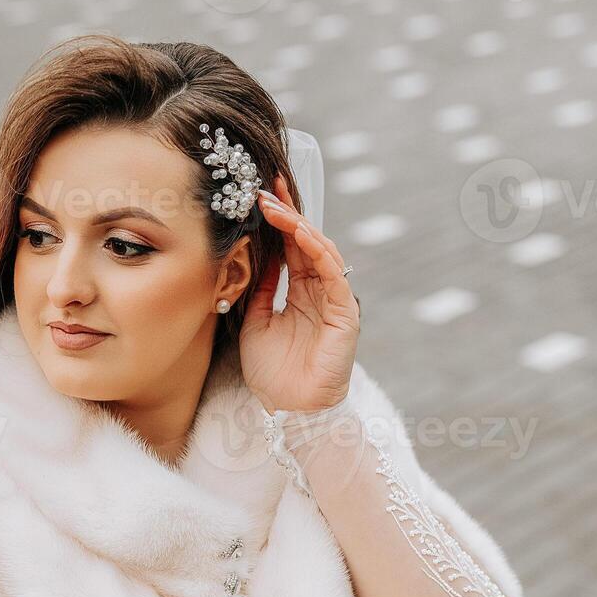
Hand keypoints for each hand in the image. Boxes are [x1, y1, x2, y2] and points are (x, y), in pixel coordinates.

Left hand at [238, 174, 360, 414]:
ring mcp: (333, 299)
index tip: (258, 193)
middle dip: (288, 211)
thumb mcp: (254, 322)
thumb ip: (258, 289)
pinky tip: (298, 233)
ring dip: (297, 226)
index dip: (278, 219)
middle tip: (266, 185)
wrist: (290, 411)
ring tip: (274, 206)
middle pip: (306, 240)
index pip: (290, 246)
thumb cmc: (273, 374)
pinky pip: (332, 273)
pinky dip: (316, 250)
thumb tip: (252, 254)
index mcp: (299, 291)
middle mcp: (319, 290)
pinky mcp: (344, 312)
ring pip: (320, 250)